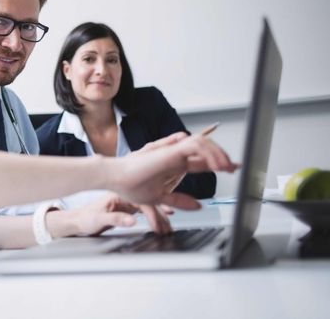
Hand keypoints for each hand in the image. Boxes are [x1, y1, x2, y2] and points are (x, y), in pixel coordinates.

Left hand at [56, 194, 174, 235]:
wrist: (76, 221)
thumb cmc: (84, 219)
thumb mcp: (99, 220)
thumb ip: (116, 220)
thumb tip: (132, 221)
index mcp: (118, 195)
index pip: (142, 202)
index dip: (152, 214)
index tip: (158, 227)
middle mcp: (124, 195)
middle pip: (148, 202)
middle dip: (160, 215)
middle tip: (168, 228)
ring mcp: (125, 201)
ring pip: (148, 206)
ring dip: (159, 216)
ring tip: (168, 227)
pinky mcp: (126, 207)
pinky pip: (144, 209)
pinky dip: (154, 215)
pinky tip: (162, 218)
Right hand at [109, 134, 236, 208]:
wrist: (116, 178)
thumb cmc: (130, 184)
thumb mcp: (159, 197)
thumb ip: (178, 200)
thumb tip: (197, 206)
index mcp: (173, 166)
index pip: (200, 162)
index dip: (217, 164)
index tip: (232, 168)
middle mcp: (175, 157)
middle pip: (205, 151)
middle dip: (222, 157)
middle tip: (234, 167)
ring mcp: (174, 152)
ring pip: (203, 144)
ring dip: (218, 154)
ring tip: (227, 167)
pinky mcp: (172, 150)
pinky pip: (197, 144)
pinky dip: (208, 152)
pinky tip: (216, 164)